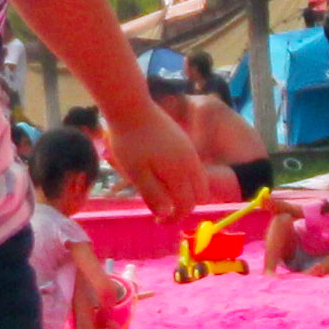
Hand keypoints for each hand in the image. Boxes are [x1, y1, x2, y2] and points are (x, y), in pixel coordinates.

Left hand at [105, 101, 206, 222]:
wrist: (131, 106)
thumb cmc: (129, 141)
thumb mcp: (136, 172)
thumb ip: (153, 194)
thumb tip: (167, 214)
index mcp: (180, 173)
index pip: (186, 205)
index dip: (174, 218)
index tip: (158, 221)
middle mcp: (191, 163)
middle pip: (200, 195)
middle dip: (184, 207)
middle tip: (162, 209)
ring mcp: (190, 151)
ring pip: (199, 181)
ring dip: (186, 192)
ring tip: (163, 193)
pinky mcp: (185, 142)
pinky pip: (194, 168)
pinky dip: (186, 179)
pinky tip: (164, 174)